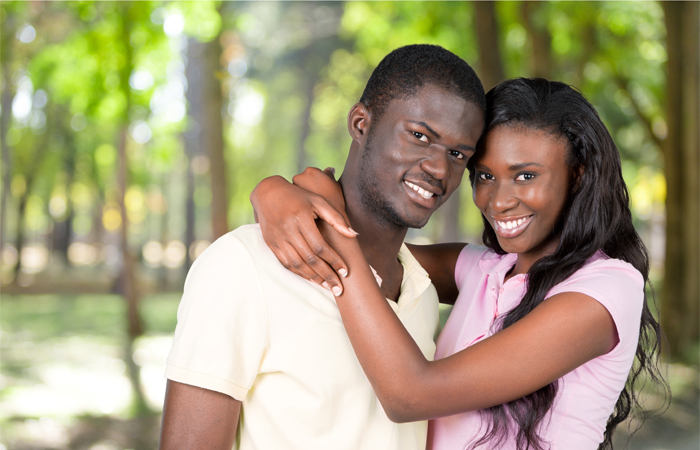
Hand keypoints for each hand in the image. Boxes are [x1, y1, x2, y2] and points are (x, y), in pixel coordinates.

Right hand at [250, 171, 356, 294]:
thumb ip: (336, 218)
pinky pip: (286, 263)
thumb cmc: (298, 196)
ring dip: (313, 278)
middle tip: (339, 288)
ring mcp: (278, 238)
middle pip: (310, 258)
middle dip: (326, 275)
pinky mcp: (271, 244)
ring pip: (297, 264)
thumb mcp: (318, 201)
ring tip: (327, 286)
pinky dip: (299, 273)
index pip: (320, 246)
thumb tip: (354, 234)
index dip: (333, 260)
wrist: (268, 193)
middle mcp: (288, 229)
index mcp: (301, 218)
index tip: (345, 271)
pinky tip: (311, 278)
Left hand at [292, 167, 345, 214]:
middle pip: (303, 180)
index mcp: (311, 170)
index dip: (317, 183)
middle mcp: (299, 176)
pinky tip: (306, 209)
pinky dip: (298, 202)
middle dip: (307, 186)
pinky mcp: (288, 199)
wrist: (327, 220)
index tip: (321, 191)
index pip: (312, 173)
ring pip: (297, 189)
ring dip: (302, 194)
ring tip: (312, 205)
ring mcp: (292, 188)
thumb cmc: (333, 202)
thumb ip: (329, 175)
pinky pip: (293, 199)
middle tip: (316, 197)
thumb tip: (329, 169)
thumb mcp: (334, 185)